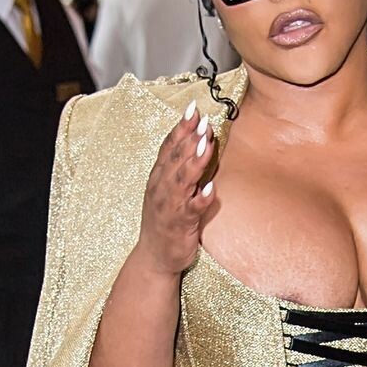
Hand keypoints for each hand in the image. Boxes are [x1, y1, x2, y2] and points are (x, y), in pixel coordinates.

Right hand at [136, 101, 217, 277]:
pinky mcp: (181, 223)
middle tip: (203, 119)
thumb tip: (199, 143)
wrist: (155, 257)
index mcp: (159, 177)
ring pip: (182, 178)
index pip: (169, 146)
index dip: (180, 127)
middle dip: (189, 137)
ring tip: (207, 143)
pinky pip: (192, 209)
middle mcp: (162, 188)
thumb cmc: (165, 222)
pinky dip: (201, 199)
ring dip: (195, 160)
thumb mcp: (170, 190)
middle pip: (176, 157)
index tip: (192, 109)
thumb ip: (181, 168)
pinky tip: (211, 189)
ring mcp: (170, 205)